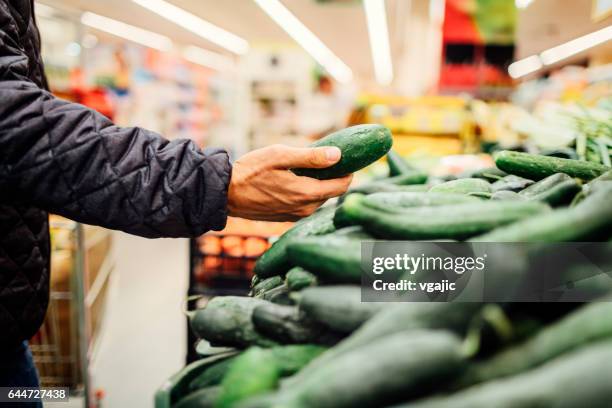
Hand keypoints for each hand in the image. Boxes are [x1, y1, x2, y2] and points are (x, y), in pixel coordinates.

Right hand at [228, 144, 351, 220]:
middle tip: (324, 159)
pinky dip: (306, 192)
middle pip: (331, 193)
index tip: (347, 160)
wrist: (225, 194)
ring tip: (306, 168)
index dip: (348, 172)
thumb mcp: (280, 156)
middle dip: (332, 176)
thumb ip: (310, 157)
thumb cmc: (250, 171)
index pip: (341, 186)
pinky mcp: (286, 217)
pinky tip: (294, 180)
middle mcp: (304, 209)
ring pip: (318, 199)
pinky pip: (305, 204)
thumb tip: (337, 155)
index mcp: (306, 193)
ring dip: (318, 184)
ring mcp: (295, 215)